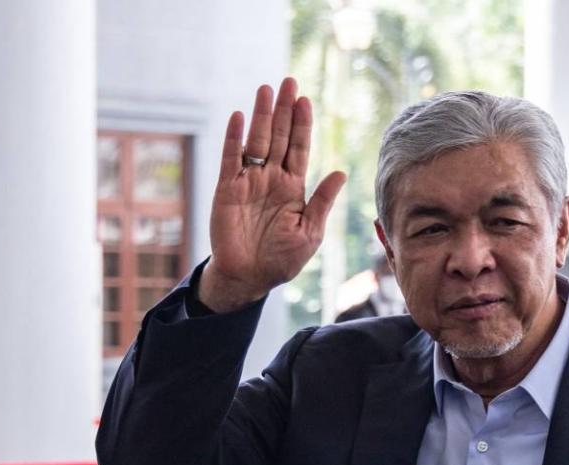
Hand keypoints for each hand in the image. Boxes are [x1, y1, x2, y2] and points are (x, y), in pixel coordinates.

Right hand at [199, 77, 345, 311]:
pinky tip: (239, 117)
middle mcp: (271, 179)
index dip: (301, 124)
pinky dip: (234, 138)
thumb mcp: (309, 232)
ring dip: (260, 116)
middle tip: (288, 82)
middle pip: (278, 137)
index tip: (306, 100)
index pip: (298, 148)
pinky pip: (231, 159)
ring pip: (256, 141)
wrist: (249, 278)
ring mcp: (249, 182)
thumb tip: (341, 172)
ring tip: (266, 90)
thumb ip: (322, 202)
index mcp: (293, 187)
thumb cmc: (282, 259)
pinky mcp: (227, 190)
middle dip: (283, 110)